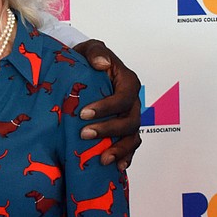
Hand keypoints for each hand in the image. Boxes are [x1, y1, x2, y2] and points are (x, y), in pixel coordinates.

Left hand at [73, 39, 140, 168]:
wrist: (84, 70)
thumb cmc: (88, 59)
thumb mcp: (90, 49)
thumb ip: (96, 53)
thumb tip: (102, 63)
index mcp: (128, 82)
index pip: (124, 98)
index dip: (107, 108)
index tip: (84, 113)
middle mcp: (133, 102)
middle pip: (130, 121)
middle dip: (109, 130)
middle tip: (84, 134)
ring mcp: (130, 117)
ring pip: (133, 137)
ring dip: (119, 149)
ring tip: (103, 159)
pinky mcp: (123, 130)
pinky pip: (130, 146)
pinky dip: (126, 157)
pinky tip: (117, 167)